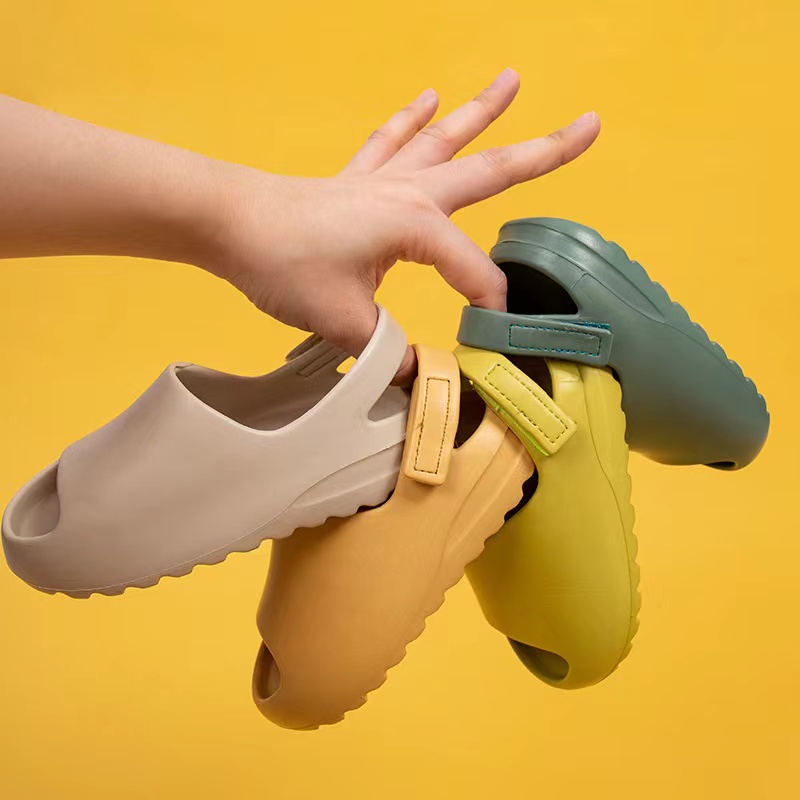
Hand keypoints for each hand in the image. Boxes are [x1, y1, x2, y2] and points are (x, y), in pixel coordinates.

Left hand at [201, 68, 599, 381]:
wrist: (228, 222)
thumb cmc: (284, 263)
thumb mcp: (346, 324)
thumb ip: (390, 354)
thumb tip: (417, 384)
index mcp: (415, 225)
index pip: (472, 269)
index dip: (485, 303)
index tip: (488, 334)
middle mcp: (409, 192)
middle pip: (489, 170)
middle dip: (544, 151)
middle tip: (592, 124)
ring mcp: (383, 179)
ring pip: (445, 141)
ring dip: (482, 112)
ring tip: (513, 79)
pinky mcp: (356, 179)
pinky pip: (392, 142)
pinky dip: (412, 120)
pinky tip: (430, 97)